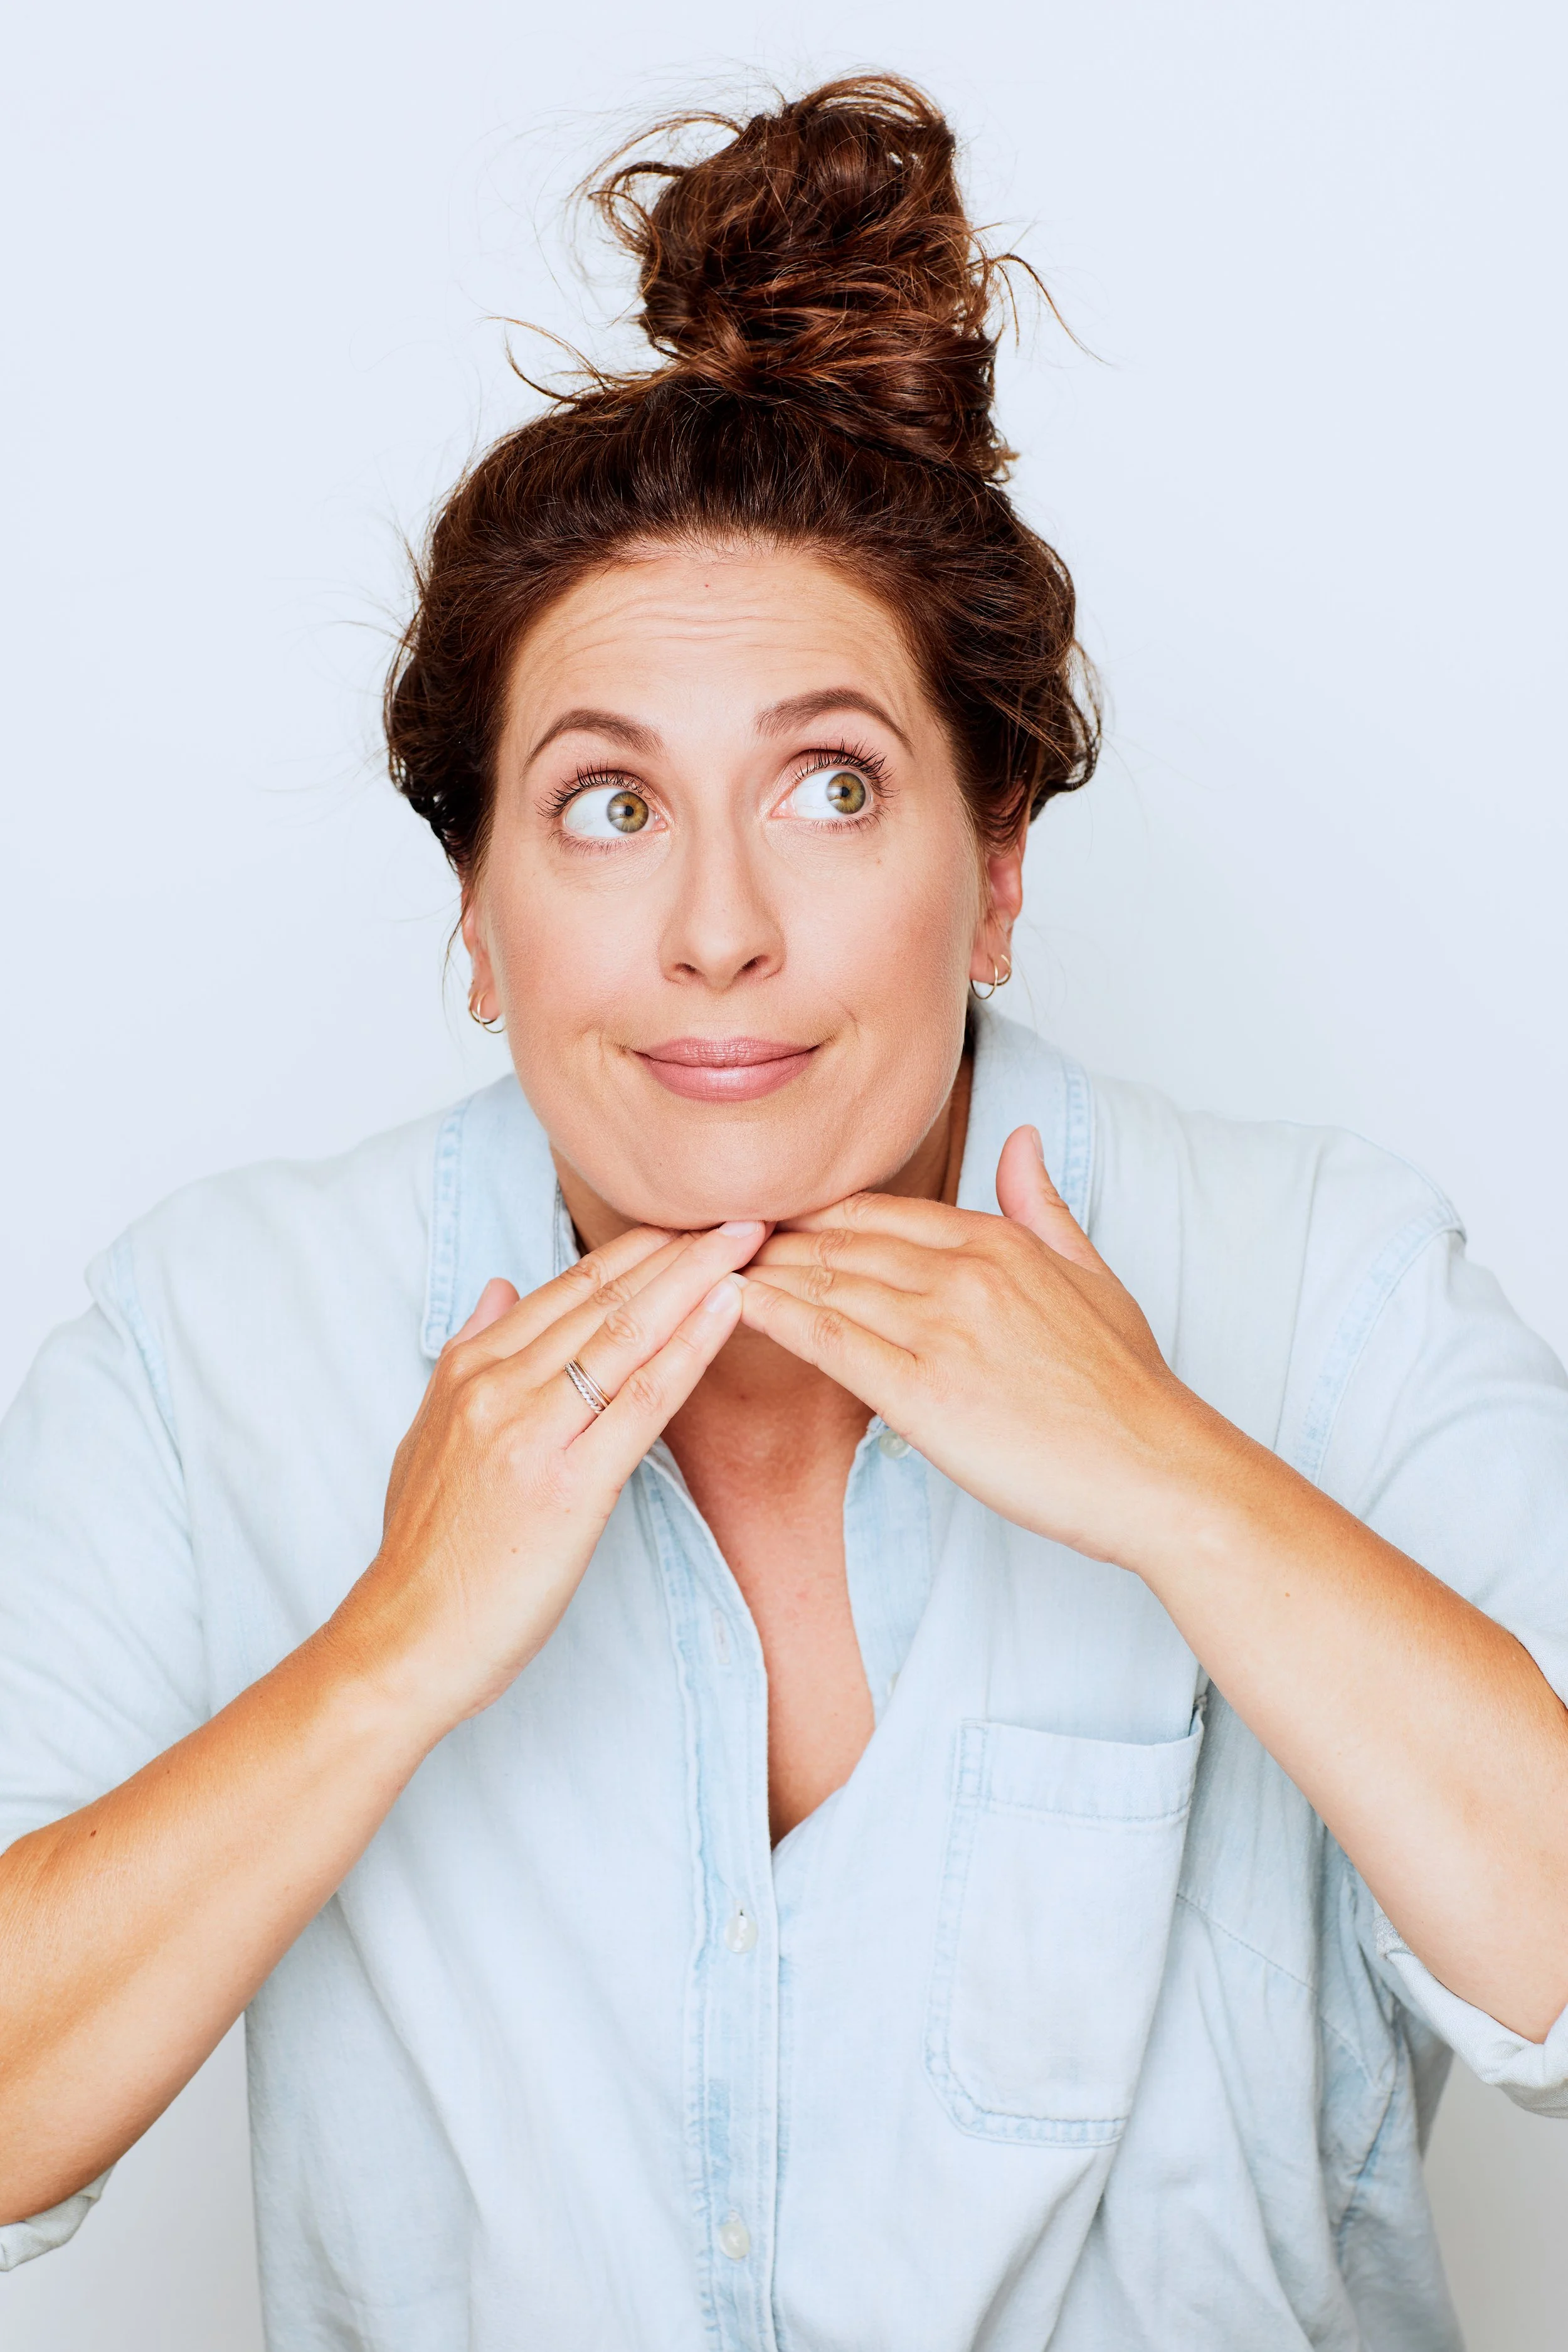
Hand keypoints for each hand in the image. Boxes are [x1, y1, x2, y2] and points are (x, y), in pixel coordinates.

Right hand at [339, 1220, 761, 1733]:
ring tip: (751, 1240)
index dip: (636, 1249)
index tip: (689, 1219)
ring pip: (626, 1334)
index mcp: (468, 1369)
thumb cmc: (428, 1552)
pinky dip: (690, 1348)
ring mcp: (530, 1432)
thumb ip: (467, 1356)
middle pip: (603, 1298)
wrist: (403, 1639)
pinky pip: (640, 1400)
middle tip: (743, 1209)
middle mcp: (497, 1387)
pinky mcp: (567, 1486)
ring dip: (696, 1279)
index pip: (567, 1288)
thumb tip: (499, 1288)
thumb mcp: (429, 1435)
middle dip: (678, 1248)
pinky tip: (728, 1309)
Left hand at [739, 1127, 1201, 1568]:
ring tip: (696, 1267)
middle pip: (839, 1240)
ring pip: (824, 1282)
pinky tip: (730, 1304)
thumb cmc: (1127, 1387)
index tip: (764, 1217)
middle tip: (703, 1235)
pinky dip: (773, 1316)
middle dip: (768, 1236)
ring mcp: (942, 1329)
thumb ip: (1042, 1206)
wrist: (1157, 1468)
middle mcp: (964, 1272)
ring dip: (756, 1271)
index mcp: (997, 1242)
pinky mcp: (924, 1392)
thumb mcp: (1093, 1274)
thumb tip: (1020, 1138)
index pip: (878, 1210)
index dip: (813, 1214)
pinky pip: (829, 1339)